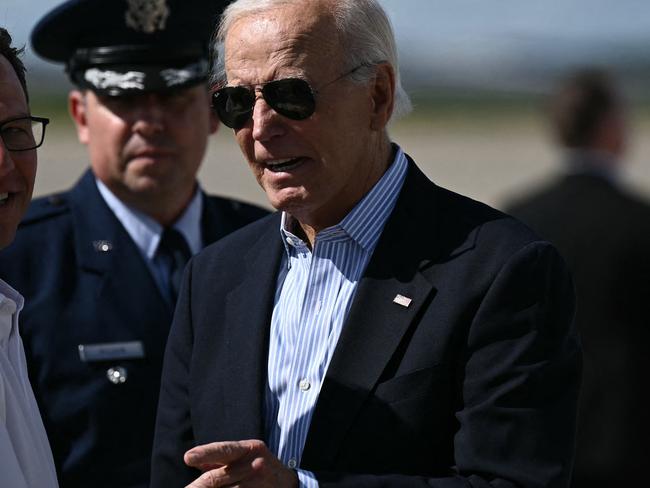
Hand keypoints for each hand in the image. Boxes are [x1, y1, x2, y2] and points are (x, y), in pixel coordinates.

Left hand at [184, 439, 298, 487]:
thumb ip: (219, 457)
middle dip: (198, 486)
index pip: (224, 450)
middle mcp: (254, 465)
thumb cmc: (259, 465)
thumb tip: (193, 460)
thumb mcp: (245, 454)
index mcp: (249, 449)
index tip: (188, 457)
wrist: (288, 483)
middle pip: (217, 478)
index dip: (205, 453)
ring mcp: (256, 485)